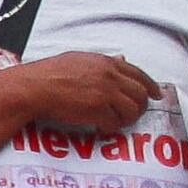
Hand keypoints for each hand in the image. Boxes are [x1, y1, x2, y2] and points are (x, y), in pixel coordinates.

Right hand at [6, 51, 157, 137]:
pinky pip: (114, 122)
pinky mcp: (97, 110)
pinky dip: (110, 128)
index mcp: (106, 63)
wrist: (31, 88)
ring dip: (126, 119)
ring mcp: (105, 93)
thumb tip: (121, 59)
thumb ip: (102, 63)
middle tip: (134, 114)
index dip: (150, 86)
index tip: (156, 94)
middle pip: (140, 94)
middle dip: (140, 106)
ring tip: (116, 123)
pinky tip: (101, 128)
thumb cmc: (46, 74)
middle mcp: (110, 76)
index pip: (138, 74)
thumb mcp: (78, 60)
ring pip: (132, 110)